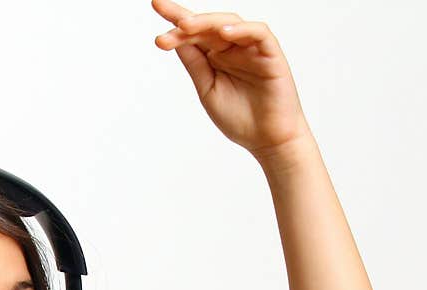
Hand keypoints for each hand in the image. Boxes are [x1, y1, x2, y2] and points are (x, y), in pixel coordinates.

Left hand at [151, 1, 314, 160]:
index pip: (194, 33)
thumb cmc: (240, 118)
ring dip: (207, 22)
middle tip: (165, 29)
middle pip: (208, 26)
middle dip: (185, 24)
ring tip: (185, 26)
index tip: (156, 5)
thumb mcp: (208, 90)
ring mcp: (251, 49)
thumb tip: (176, 41)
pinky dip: (242, 30)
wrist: (268, 140)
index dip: (176, 18)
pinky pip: (258, 33)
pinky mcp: (270, 54)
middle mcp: (232, 47)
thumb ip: (195, 64)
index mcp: (216, 56)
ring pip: (230, 23)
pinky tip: (224, 33)